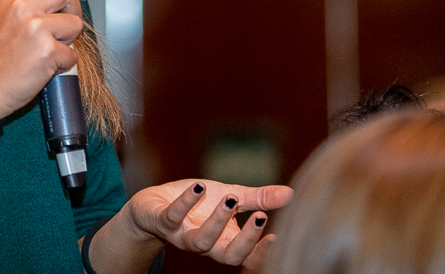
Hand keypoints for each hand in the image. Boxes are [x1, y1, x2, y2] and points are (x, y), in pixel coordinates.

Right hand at [0, 0, 82, 118]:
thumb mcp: (5, 16)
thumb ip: (29, 1)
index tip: (62, 0)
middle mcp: (21, 6)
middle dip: (72, 10)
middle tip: (62, 28)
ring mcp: (35, 28)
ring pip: (75, 23)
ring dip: (68, 40)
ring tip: (48, 50)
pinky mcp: (47, 51)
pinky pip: (73, 53)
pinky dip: (64, 63)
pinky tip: (45, 67)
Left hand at [124, 179, 292, 269]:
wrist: (153, 203)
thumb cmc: (195, 204)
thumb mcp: (230, 196)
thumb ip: (258, 198)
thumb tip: (291, 194)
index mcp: (223, 241)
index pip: (246, 256)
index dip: (261, 252)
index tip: (276, 236)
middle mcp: (204, 243)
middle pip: (228, 255)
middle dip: (245, 239)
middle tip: (259, 215)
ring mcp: (182, 234)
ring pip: (200, 241)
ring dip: (217, 221)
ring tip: (230, 198)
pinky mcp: (162, 220)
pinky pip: (172, 216)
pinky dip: (185, 202)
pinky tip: (198, 187)